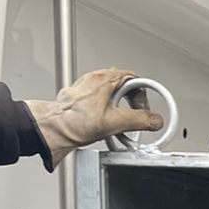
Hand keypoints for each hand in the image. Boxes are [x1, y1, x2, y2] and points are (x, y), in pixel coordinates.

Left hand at [25, 67, 162, 164]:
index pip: (134, 79)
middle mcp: (95, 80)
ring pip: (113, 94)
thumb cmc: (73, 122)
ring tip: (119, 123)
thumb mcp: (114, 122)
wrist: (53, 130)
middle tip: (134, 117)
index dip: (144, 95)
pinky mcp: (80, 98)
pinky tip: (106, 125)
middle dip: (133, 103)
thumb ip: (139, 120)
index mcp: (104, 79)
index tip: (145, 109)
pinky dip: (108, 112)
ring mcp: (87, 88)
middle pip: (124, 86)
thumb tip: (155, 120)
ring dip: (120, 108)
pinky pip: (101, 101)